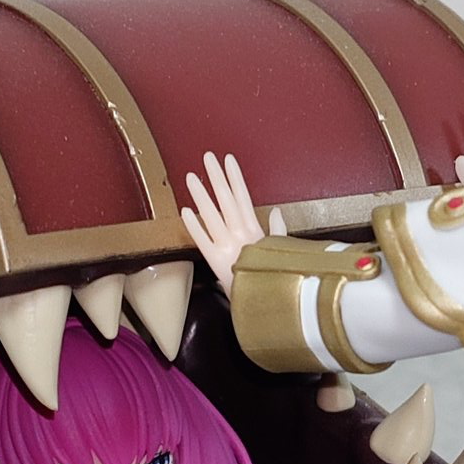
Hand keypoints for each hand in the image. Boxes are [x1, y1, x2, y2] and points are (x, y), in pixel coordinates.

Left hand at [182, 153, 285, 295]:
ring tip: (191, 177)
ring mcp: (228, 247)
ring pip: (212, 215)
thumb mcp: (278, 251)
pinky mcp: (216, 261)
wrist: (267, 306)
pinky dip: (194, 226)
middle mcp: (241, 235)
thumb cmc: (271, 279)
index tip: (228, 160)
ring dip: (201, 195)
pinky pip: (203, 241)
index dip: (235, 178)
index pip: (243, 198)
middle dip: (217, 177)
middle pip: (227, 200)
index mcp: (255, 231)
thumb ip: (277, 230)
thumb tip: (277, 211)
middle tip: (207, 157)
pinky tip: (185, 211)